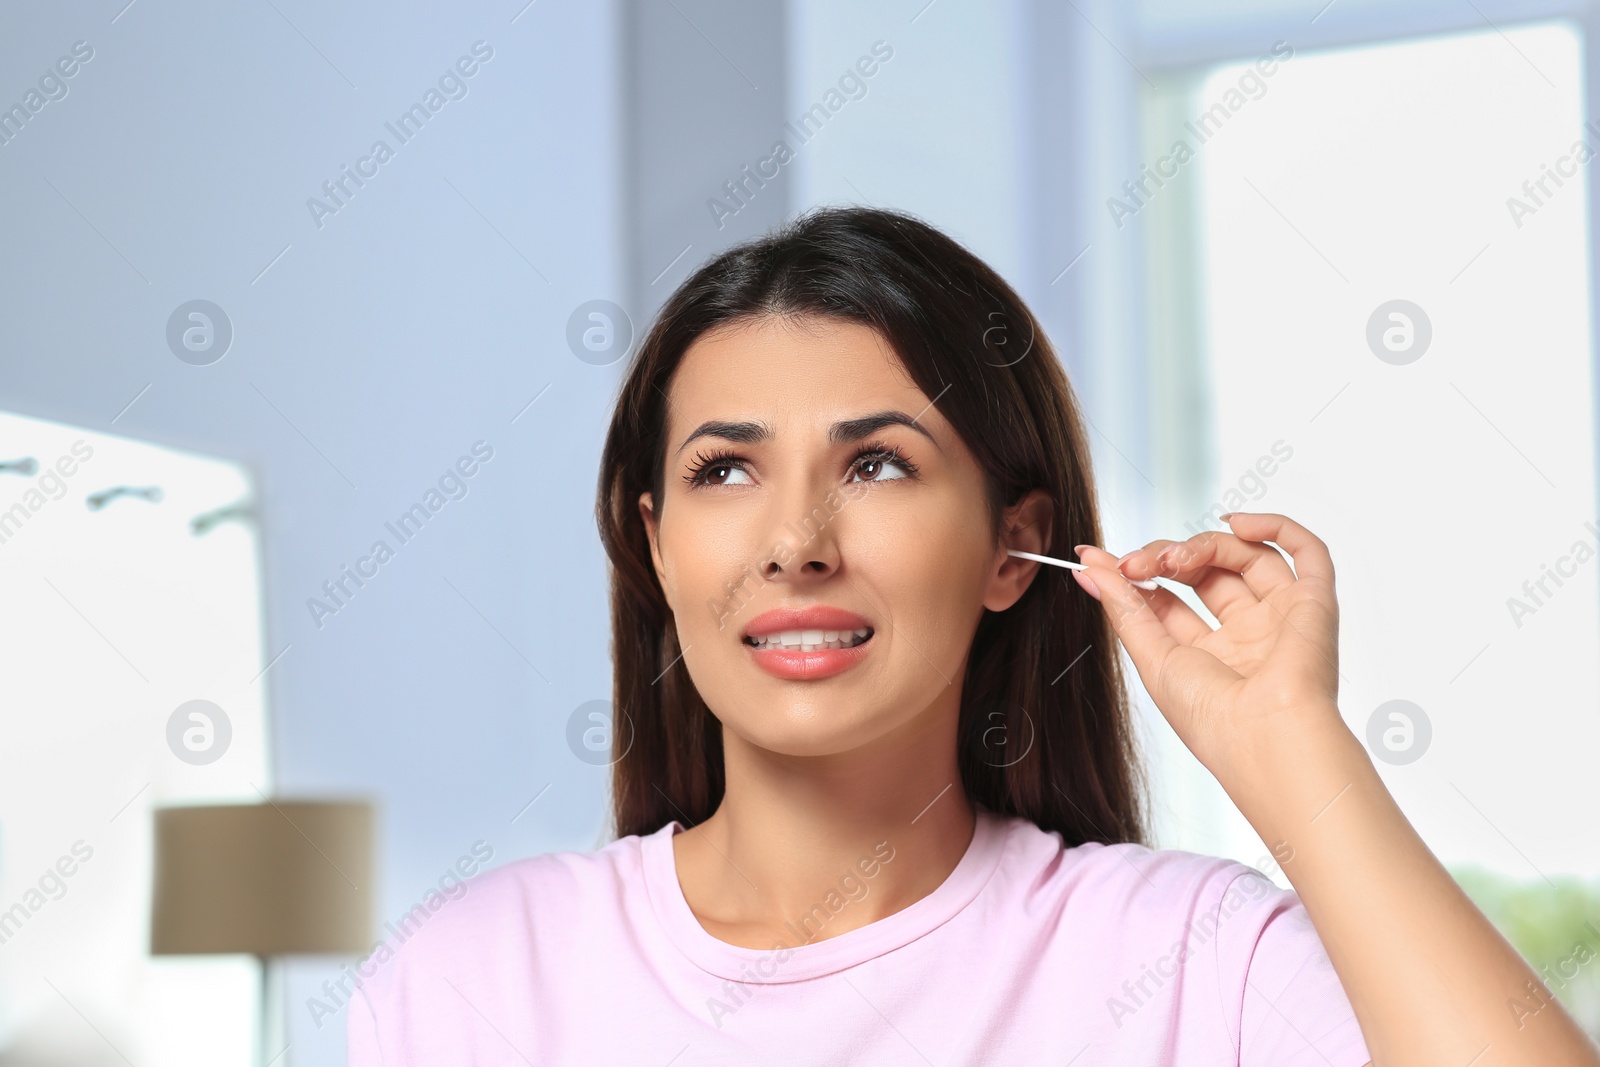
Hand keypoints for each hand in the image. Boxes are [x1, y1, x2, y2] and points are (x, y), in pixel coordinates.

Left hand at [1071, 512, 1346, 782]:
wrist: (1264, 738)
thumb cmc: (1211, 718)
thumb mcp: (1152, 657)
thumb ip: (1124, 608)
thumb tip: (1088, 567)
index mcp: (1208, 657)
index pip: (1169, 600)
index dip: (1136, 575)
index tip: (1098, 559)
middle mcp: (1246, 636)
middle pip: (1206, 572)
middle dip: (1166, 557)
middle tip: (1136, 564)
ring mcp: (1281, 618)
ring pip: (1246, 556)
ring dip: (1204, 545)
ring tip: (1175, 559)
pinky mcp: (1315, 604)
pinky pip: (1307, 553)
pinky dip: (1275, 527)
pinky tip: (1237, 524)